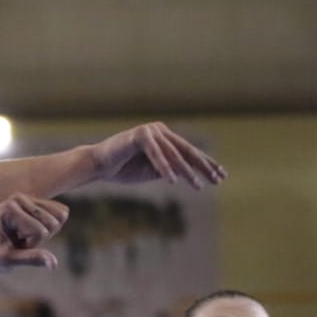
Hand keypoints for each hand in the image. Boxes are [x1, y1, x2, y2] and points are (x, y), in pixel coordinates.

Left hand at [0, 194, 68, 269]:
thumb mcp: (10, 261)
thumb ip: (31, 259)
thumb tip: (53, 264)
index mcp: (8, 208)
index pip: (40, 232)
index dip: (32, 245)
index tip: (14, 245)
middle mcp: (18, 197)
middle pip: (53, 223)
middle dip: (40, 238)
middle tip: (20, 240)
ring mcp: (29, 196)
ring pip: (61, 217)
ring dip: (47, 232)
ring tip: (25, 235)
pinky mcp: (40, 199)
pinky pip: (63, 213)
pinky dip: (52, 227)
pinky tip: (32, 229)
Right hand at [89, 124, 225, 190]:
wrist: (97, 165)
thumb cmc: (122, 169)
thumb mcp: (153, 171)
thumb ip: (170, 169)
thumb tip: (191, 174)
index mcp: (164, 137)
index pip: (189, 152)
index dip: (205, 164)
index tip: (220, 176)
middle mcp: (160, 130)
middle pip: (186, 151)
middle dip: (203, 167)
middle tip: (218, 179)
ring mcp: (151, 130)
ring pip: (173, 154)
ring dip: (186, 172)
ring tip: (198, 186)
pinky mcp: (140, 135)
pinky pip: (156, 154)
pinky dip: (164, 168)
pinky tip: (173, 181)